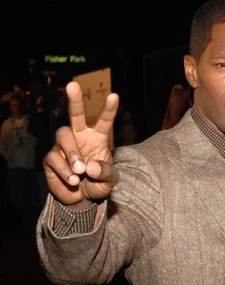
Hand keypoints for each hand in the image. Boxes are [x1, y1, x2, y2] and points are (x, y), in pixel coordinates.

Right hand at [43, 81, 119, 205]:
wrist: (82, 199)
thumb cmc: (98, 184)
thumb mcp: (110, 182)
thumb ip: (106, 173)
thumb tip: (91, 167)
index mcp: (97, 138)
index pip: (104, 121)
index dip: (108, 109)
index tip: (114, 96)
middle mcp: (79, 137)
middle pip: (75, 115)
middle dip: (74, 100)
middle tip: (73, 85)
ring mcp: (63, 146)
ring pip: (63, 135)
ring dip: (72, 153)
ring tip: (80, 172)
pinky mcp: (51, 159)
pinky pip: (54, 158)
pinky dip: (65, 171)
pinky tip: (73, 181)